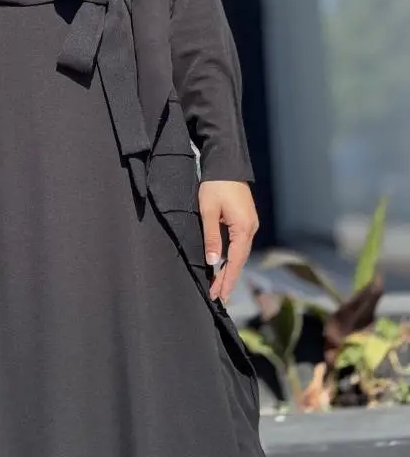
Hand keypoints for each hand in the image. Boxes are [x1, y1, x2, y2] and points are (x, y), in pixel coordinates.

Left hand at [198, 180, 258, 303]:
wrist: (226, 162)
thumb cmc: (215, 185)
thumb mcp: (208, 211)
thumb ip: (211, 237)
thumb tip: (213, 262)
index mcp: (244, 228)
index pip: (235, 261)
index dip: (227, 280)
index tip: (219, 296)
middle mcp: (251, 228)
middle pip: (239, 259)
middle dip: (228, 278)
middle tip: (217, 297)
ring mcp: (250, 224)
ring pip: (240, 252)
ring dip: (230, 268)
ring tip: (218, 285)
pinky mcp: (246, 219)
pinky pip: (239, 243)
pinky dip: (231, 256)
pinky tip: (223, 264)